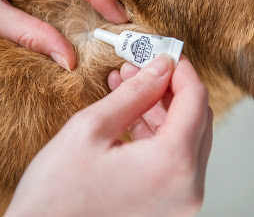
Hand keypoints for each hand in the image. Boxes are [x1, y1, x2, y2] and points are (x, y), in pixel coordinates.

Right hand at [4, 55, 212, 216]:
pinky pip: (173, 160)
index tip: (164, 52)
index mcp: (172, 165)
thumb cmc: (56, 195)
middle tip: (143, 66)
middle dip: (170, 87)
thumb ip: (135, 93)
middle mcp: (187, 188)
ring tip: (129, 84)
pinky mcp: (168, 207)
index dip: (181, 69)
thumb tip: (160, 67)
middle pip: (196, 119)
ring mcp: (180, 202)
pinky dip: (156, 133)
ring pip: (185, 138)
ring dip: (160, 108)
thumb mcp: (92, 128)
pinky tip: (131, 113)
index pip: (195, 99)